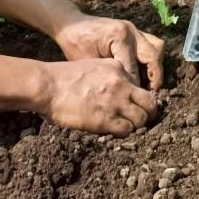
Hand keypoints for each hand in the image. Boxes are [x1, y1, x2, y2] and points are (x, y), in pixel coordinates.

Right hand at [38, 58, 158, 135]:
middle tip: (142, 119)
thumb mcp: (93, 65)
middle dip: (149, 113)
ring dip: (136, 125)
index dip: (140, 98)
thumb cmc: (64, 76)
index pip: (140, 86)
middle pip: (150, 103)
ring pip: (141, 119)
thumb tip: (117, 87)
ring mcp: (115, 102)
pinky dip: (124, 133)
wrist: (48, 85)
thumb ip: (109, 74)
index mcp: (118, 69)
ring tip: (127, 127)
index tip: (136, 105)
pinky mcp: (105, 119)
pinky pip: (126, 130)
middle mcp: (121, 84)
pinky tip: (115, 132)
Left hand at [55, 14, 164, 89]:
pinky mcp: (133, 30)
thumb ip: (110, 77)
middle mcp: (130, 31)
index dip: (135, 87)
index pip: (134, 68)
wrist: (70, 25)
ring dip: (156, 66)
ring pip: (157, 47)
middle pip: (153, 56)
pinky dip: (150, 59)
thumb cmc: (76, 45)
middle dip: (154, 77)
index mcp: (119, 38)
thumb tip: (127, 93)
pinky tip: (143, 73)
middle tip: (150, 94)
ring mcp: (133, 28)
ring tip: (150, 83)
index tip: (135, 101)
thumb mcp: (90, 64)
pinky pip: (150, 44)